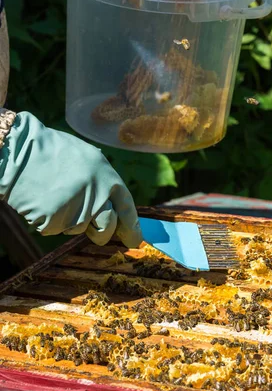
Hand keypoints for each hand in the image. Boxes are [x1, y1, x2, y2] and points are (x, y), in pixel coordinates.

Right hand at [0, 113, 141, 247]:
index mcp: (107, 177)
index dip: (132, 226)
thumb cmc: (50, 151)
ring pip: (78, 228)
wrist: (17, 150)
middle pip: (107, 228)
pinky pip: (56, 228)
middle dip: (102, 234)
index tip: (135, 240)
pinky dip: (48, 219)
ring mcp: (76, 210)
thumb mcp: (86, 157)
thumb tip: (112, 205)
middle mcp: (97, 195)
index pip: (127, 208)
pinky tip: (41, 200)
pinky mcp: (55, 222)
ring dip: (68, 220)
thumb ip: (102, 180)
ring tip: (54, 195)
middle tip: (96, 233)